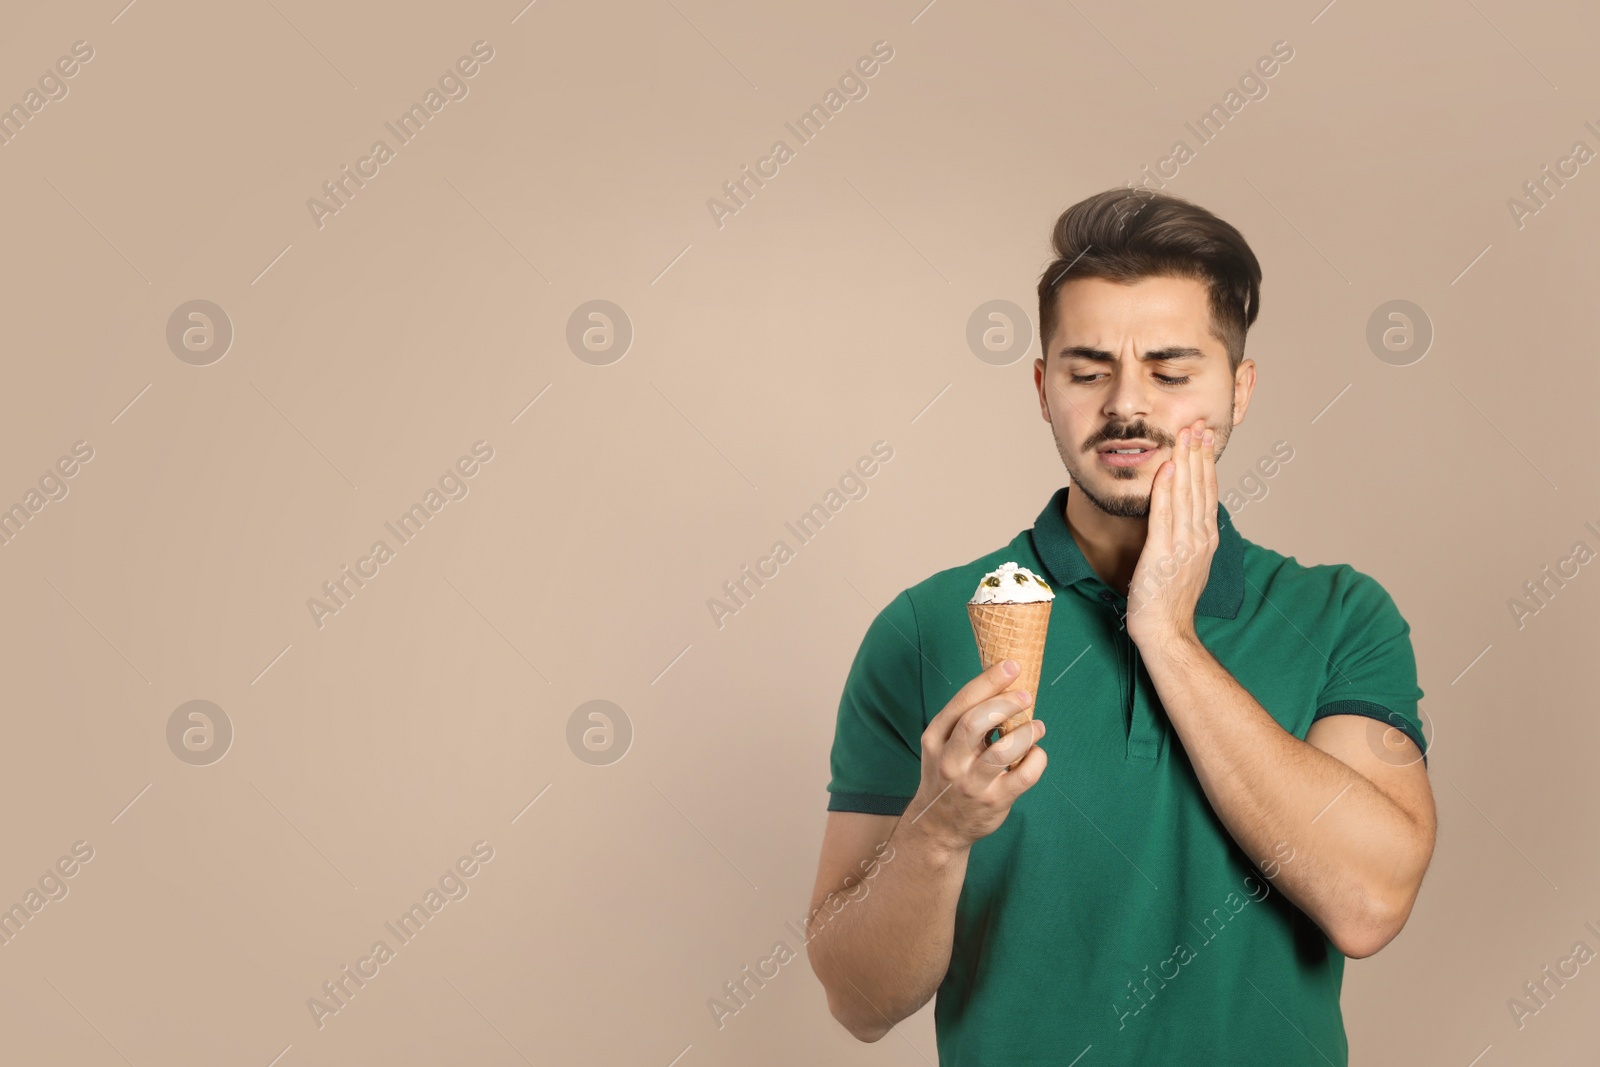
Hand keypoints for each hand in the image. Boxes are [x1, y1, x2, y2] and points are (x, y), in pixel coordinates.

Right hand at [901, 658, 1047, 854]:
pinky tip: (1036, 754)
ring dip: (1027, 732)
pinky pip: (1024, 776)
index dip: (990, 681)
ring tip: (1037, 726)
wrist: (938, 826)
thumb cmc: (947, 776)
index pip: (962, 702)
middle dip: (1006, 703)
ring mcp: (972, 783)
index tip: (1012, 665)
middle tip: (1026, 696)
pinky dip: (1037, 759)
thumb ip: (965, 720)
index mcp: (936, 738)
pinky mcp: (995, 801)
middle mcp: (950, 760)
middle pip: (977, 721)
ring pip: (1004, 750)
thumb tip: (1003, 687)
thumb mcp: (942, 745)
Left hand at [1125, 418, 1218, 650]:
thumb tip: (1186, 515)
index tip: (1204, 437)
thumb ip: (1187, 536)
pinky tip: (1168, 469)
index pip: (1207, 492)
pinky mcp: (1162, 554)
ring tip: (1185, 435)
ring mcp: (1183, 546)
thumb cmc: (1169, 600)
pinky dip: (1166, 491)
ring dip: (1186, 462)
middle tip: (1198, 423)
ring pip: (1186, 495)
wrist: (1165, 631)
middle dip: (1198, 453)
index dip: (1205, 463)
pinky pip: (1165, 516)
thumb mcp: (1185, 562)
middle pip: (1200, 487)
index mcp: (1204, 539)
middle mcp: (1199, 538)